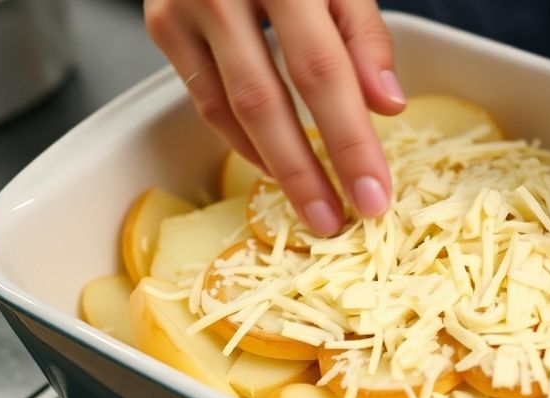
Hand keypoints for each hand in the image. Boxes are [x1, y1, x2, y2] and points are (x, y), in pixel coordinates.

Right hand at [144, 0, 404, 235]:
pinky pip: (203, 98)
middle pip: (266, 101)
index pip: (322, 72)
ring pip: (228, 107)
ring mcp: (183, 7)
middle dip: (306, 172)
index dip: (350, 140)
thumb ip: (364, 33)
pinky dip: (241, 138)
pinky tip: (273, 164)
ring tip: (312, 207)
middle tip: (337, 223)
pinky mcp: (161, 24)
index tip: (374, 195)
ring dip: (273, 165)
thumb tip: (388, 106)